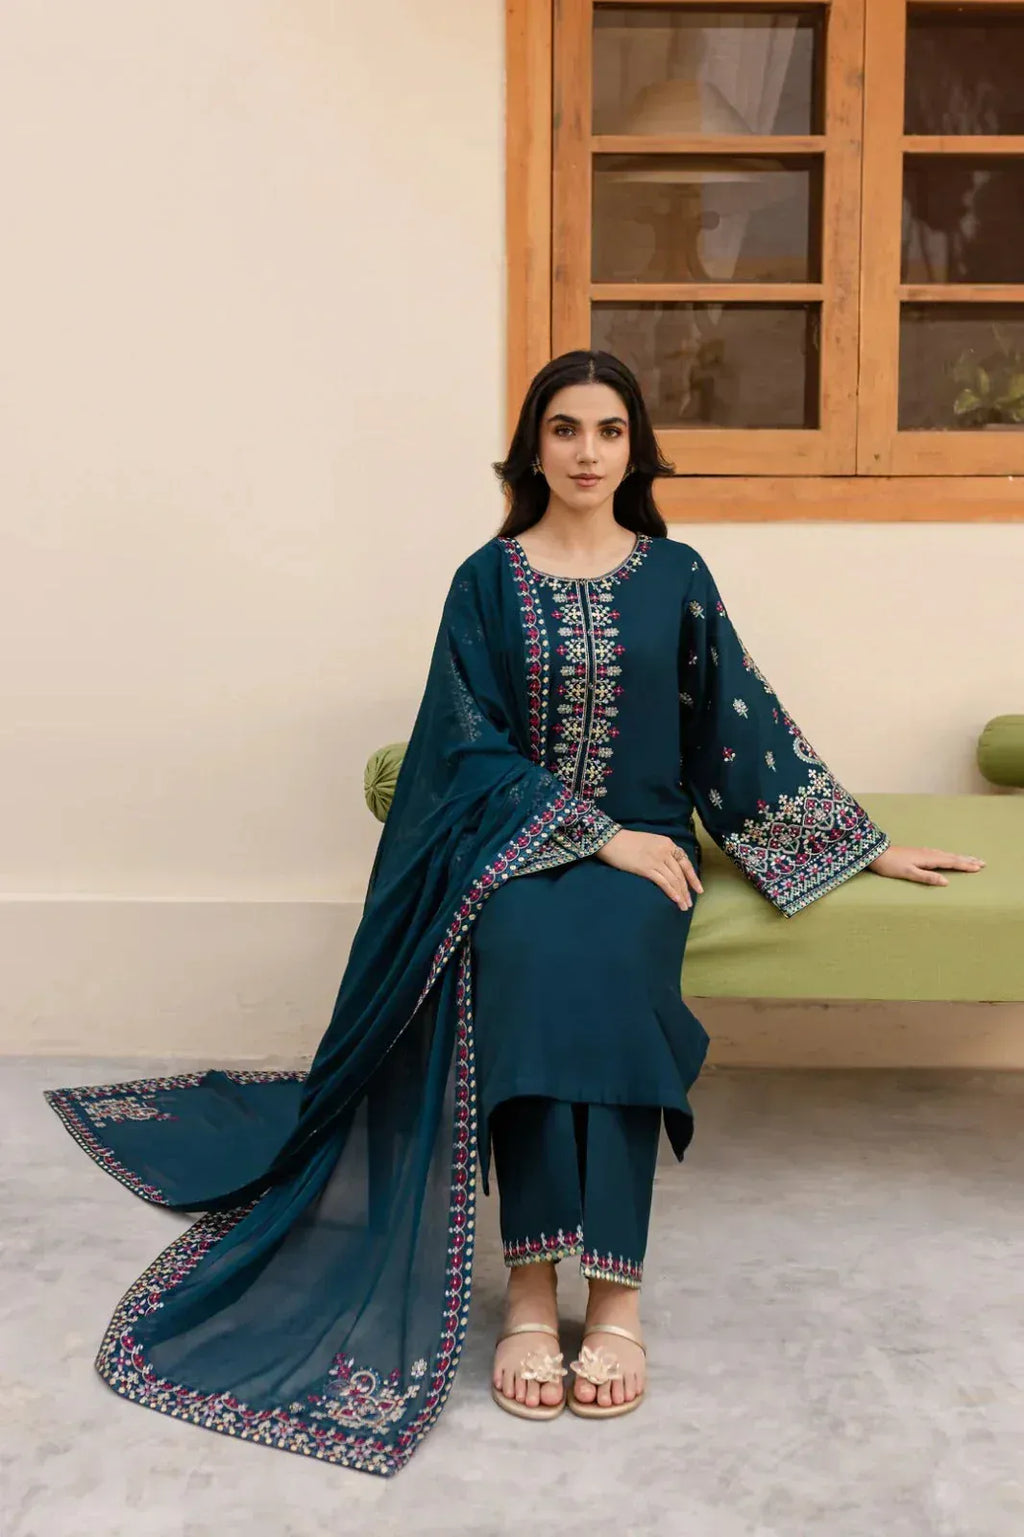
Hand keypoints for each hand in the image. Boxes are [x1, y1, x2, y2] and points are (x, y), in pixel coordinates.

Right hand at [596, 829, 702, 909]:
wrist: (611, 840)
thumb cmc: (627, 842)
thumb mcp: (650, 842)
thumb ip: (662, 852)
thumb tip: (669, 868)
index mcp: (667, 843)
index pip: (685, 862)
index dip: (693, 877)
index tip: (698, 889)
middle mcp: (665, 850)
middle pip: (680, 874)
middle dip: (687, 890)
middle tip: (690, 903)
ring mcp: (656, 859)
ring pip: (674, 879)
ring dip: (681, 895)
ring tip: (684, 906)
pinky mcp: (646, 868)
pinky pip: (663, 882)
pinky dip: (672, 892)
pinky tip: (676, 900)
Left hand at [868, 845, 984, 886]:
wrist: (877, 854)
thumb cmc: (891, 865)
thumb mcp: (909, 873)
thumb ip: (927, 878)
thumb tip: (946, 882)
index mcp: (929, 859)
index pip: (951, 862)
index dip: (965, 865)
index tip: (979, 867)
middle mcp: (928, 853)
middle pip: (952, 857)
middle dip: (967, 859)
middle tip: (982, 862)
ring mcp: (924, 852)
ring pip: (947, 854)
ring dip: (960, 857)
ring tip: (971, 859)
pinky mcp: (919, 853)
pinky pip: (940, 854)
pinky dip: (949, 856)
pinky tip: (948, 856)